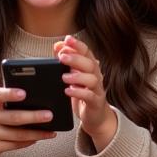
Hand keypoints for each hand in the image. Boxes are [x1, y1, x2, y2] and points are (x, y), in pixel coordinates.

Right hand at [0, 87, 56, 156]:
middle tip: (50, 115)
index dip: (10, 94)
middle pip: (14, 118)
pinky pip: (16, 145)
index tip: (24, 93)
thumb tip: (37, 98)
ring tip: (51, 132)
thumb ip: (7, 99)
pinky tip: (39, 138)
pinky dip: (30, 141)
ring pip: (19, 135)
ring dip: (38, 134)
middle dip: (34, 117)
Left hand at [54, 35, 116, 150]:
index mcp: (90, 68)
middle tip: (61, 57)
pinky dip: (79, 93)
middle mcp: (96, 76)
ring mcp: (97, 90)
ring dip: (78, 76)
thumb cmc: (83, 94)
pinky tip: (68, 91)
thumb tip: (58, 45)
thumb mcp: (72, 76)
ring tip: (64, 77)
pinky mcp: (96, 103)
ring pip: (92, 79)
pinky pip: (90, 96)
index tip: (67, 39)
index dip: (78, 45)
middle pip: (90, 64)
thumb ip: (65, 61)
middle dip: (76, 58)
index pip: (87, 52)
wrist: (96, 117)